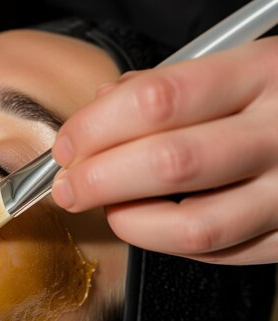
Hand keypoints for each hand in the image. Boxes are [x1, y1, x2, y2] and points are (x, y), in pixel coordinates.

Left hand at [51, 37, 277, 264]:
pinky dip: (174, 244)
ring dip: (133, 222)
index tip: (67, 146)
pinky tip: (155, 225)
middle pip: (169, 163)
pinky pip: (225, 253)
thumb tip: (99, 109)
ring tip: (110, 209)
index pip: (156, 101)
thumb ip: (167, 84)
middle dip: (98, 180)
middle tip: (68, 187)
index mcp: (261, 74)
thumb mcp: (237, 63)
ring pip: (197, 224)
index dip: (96, 128)